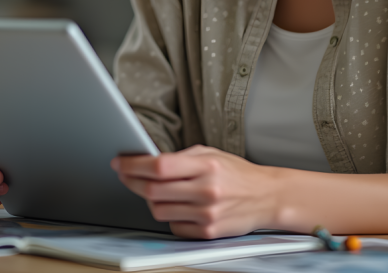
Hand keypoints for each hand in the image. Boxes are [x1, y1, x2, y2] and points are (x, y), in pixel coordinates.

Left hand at [111, 144, 279, 238]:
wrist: (267, 197)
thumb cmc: (237, 173)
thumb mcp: (211, 154)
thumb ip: (181, 158)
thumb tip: (148, 161)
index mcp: (206, 166)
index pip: (160, 166)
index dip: (133, 165)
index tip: (120, 162)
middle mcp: (206, 190)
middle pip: (153, 189)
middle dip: (132, 181)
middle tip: (125, 175)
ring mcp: (207, 214)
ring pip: (158, 210)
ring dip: (150, 199)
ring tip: (156, 191)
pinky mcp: (208, 232)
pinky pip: (173, 226)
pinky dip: (170, 216)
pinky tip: (178, 206)